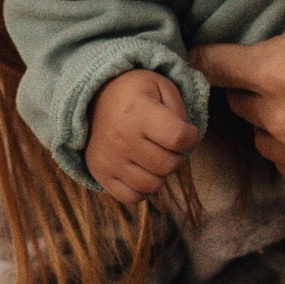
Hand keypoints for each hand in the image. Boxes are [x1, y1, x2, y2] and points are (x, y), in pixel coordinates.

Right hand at [85, 67, 199, 199]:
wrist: (93, 98)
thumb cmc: (135, 94)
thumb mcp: (161, 86)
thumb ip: (179, 112)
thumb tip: (185, 144)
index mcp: (138, 111)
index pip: (179, 138)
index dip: (191, 137)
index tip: (187, 132)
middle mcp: (121, 137)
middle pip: (168, 165)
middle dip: (177, 156)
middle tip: (167, 144)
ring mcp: (109, 158)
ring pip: (152, 185)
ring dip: (160, 174)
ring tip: (154, 156)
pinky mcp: (99, 173)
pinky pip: (131, 197)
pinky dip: (142, 189)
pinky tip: (141, 170)